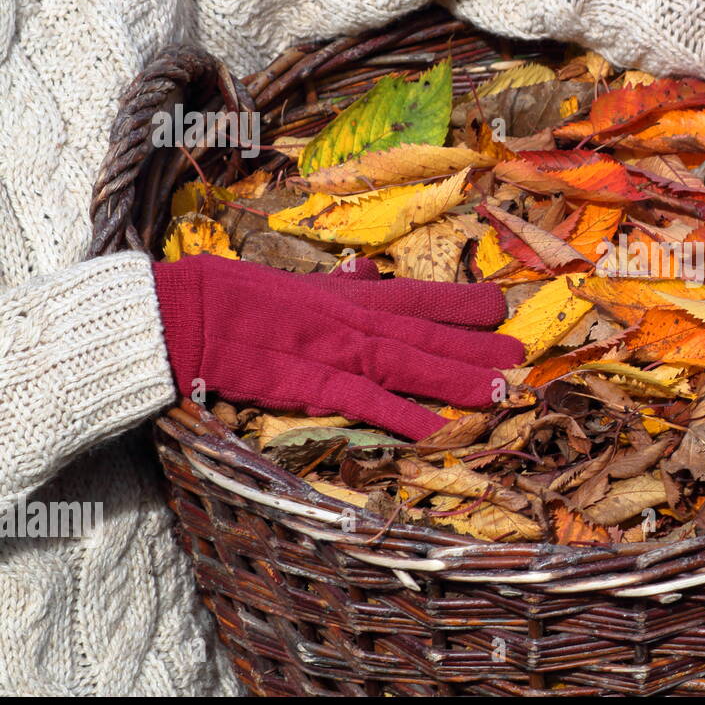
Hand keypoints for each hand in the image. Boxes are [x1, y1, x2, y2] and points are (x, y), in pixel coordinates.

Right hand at [151, 255, 522, 439]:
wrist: (182, 313)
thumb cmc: (233, 296)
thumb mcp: (293, 282)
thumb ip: (337, 283)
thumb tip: (367, 272)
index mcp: (346, 296)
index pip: (415, 296)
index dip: (460, 303)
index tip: (500, 306)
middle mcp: (351, 321)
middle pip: (425, 333)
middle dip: (476, 344)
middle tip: (522, 352)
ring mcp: (334, 352)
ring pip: (409, 366)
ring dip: (458, 379)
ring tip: (502, 390)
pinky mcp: (310, 384)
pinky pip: (366, 404)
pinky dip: (403, 417)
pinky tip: (438, 433)